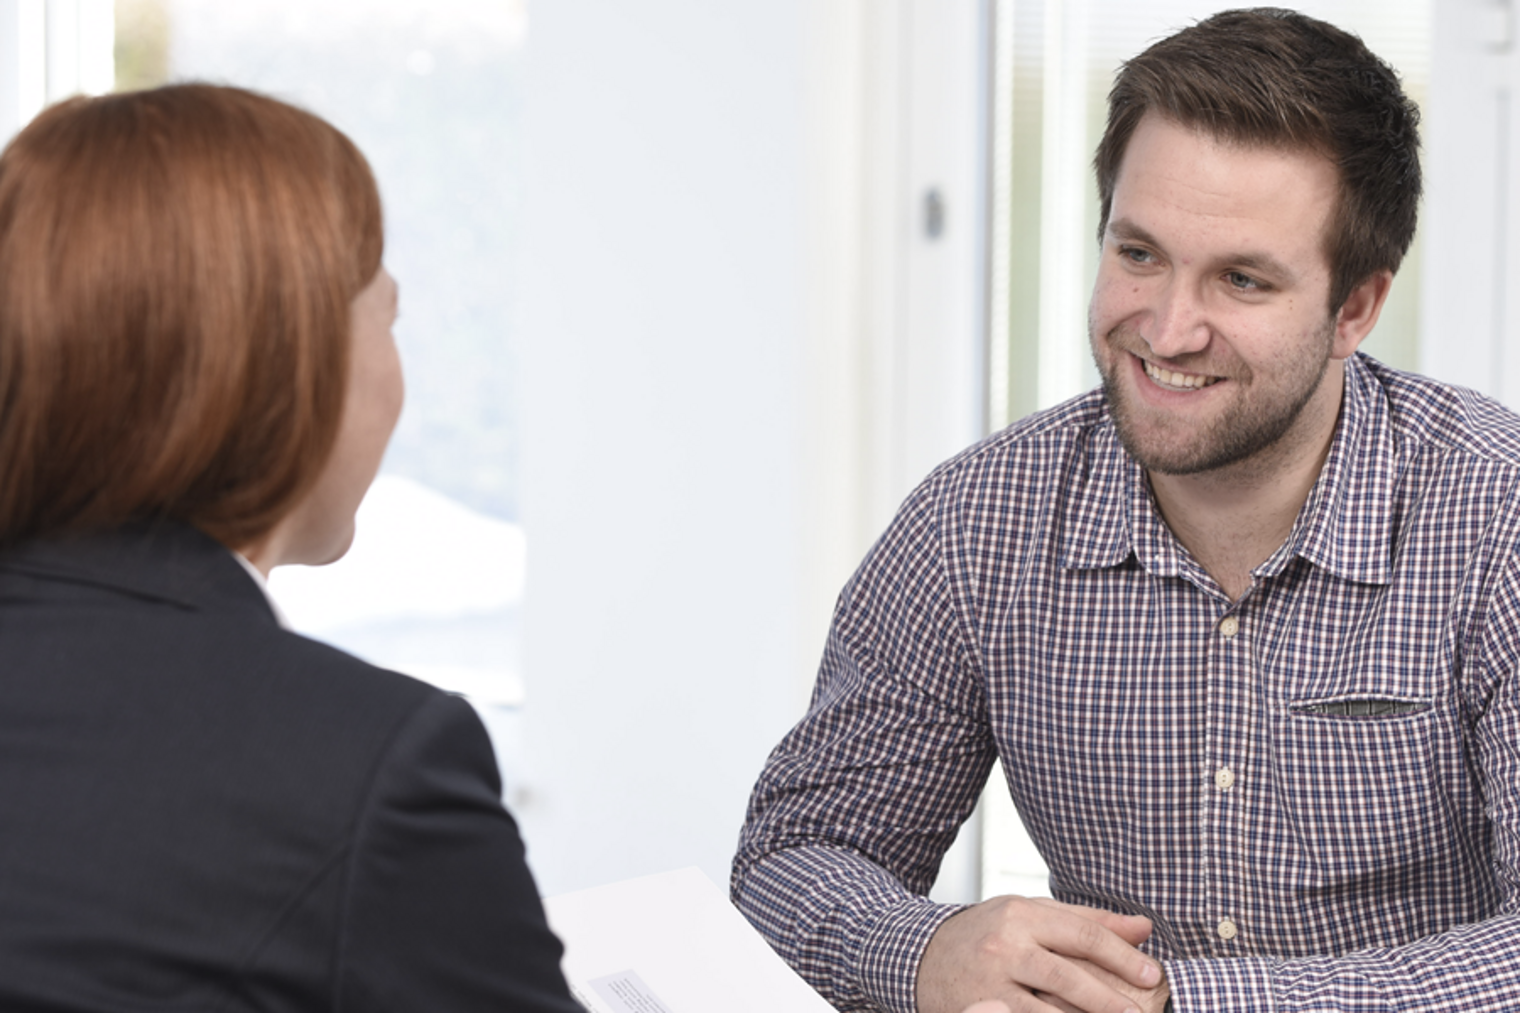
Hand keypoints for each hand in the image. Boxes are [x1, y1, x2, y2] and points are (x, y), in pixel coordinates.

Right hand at [915, 895, 1162, 1012]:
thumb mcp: (1029, 913)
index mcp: (1022, 914)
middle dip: (1109, 999)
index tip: (1151, 973)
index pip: (1083, 934)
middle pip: (1068, 976)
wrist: (920, 955)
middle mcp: (1005, 945)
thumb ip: (1086, 920)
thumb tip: (1143, 928)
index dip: (1122, 955)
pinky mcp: (980, 1009)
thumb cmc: (985, 932)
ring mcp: (990, 982)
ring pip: (1047, 1010)